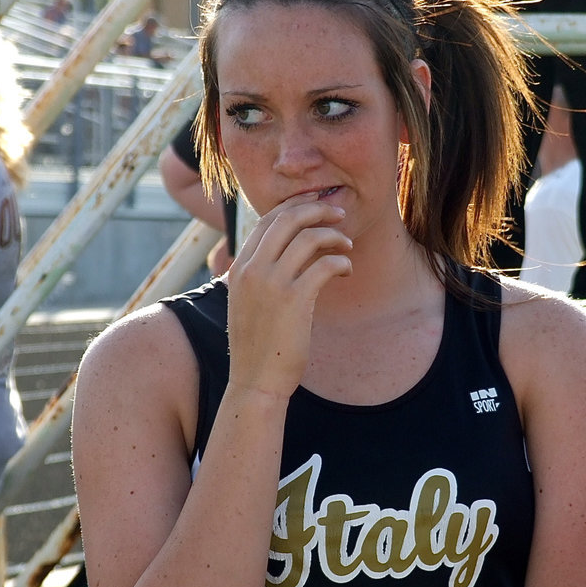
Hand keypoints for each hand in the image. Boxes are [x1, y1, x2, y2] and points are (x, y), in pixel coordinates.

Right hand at [225, 196, 351, 397]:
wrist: (255, 379)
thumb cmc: (257, 344)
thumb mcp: (246, 302)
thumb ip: (257, 275)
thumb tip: (281, 253)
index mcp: (239, 267)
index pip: (267, 219)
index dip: (295, 207)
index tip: (316, 208)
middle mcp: (252, 269)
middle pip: (287, 219)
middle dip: (317, 209)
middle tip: (339, 213)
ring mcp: (272, 284)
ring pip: (309, 237)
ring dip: (334, 235)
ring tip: (346, 245)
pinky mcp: (295, 300)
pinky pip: (325, 265)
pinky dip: (340, 262)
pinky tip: (346, 270)